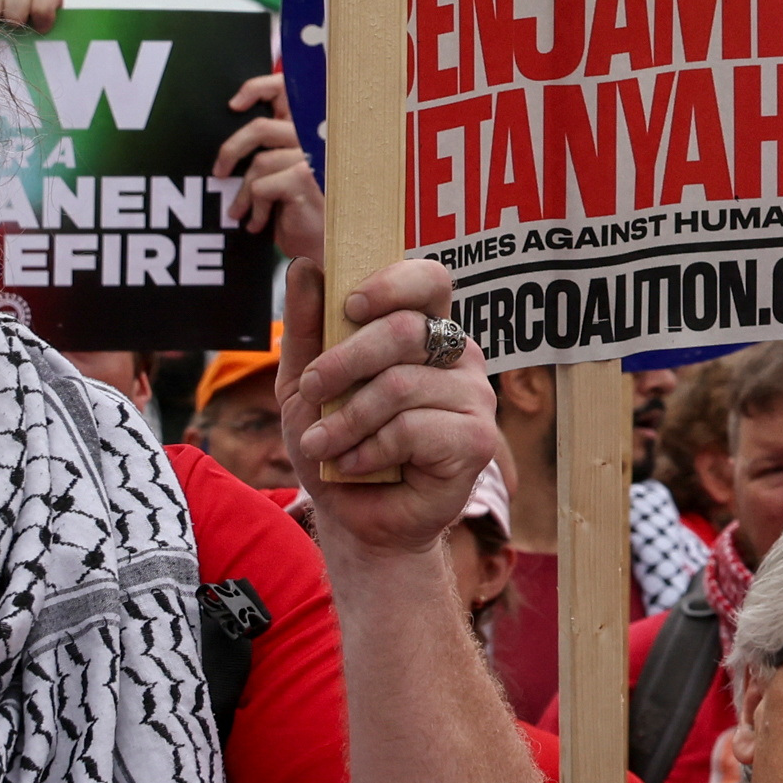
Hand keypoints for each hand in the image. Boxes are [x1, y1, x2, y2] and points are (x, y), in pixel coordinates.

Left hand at [217, 73, 326, 261]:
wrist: (324, 250)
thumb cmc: (302, 213)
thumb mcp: (284, 176)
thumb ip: (271, 150)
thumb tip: (231, 142)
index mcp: (308, 130)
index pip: (285, 90)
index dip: (257, 88)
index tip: (234, 105)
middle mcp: (314, 138)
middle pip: (260, 128)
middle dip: (231, 151)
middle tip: (220, 172)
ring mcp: (313, 157)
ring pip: (258, 164)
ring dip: (242, 193)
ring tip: (240, 213)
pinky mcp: (304, 179)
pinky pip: (261, 187)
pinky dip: (254, 209)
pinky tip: (258, 224)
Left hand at [283, 253, 501, 555]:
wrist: (354, 517)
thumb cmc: (337, 445)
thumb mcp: (305, 384)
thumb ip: (306, 327)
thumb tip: (306, 265)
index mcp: (426, 331)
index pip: (429, 280)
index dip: (390, 283)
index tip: (348, 307)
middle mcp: (459, 356)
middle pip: (405, 330)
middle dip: (344, 361)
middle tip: (311, 391)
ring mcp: (475, 397)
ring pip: (400, 385)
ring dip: (346, 419)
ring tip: (322, 444)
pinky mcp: (477, 440)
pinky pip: (412, 429)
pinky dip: (368, 450)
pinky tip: (355, 465)